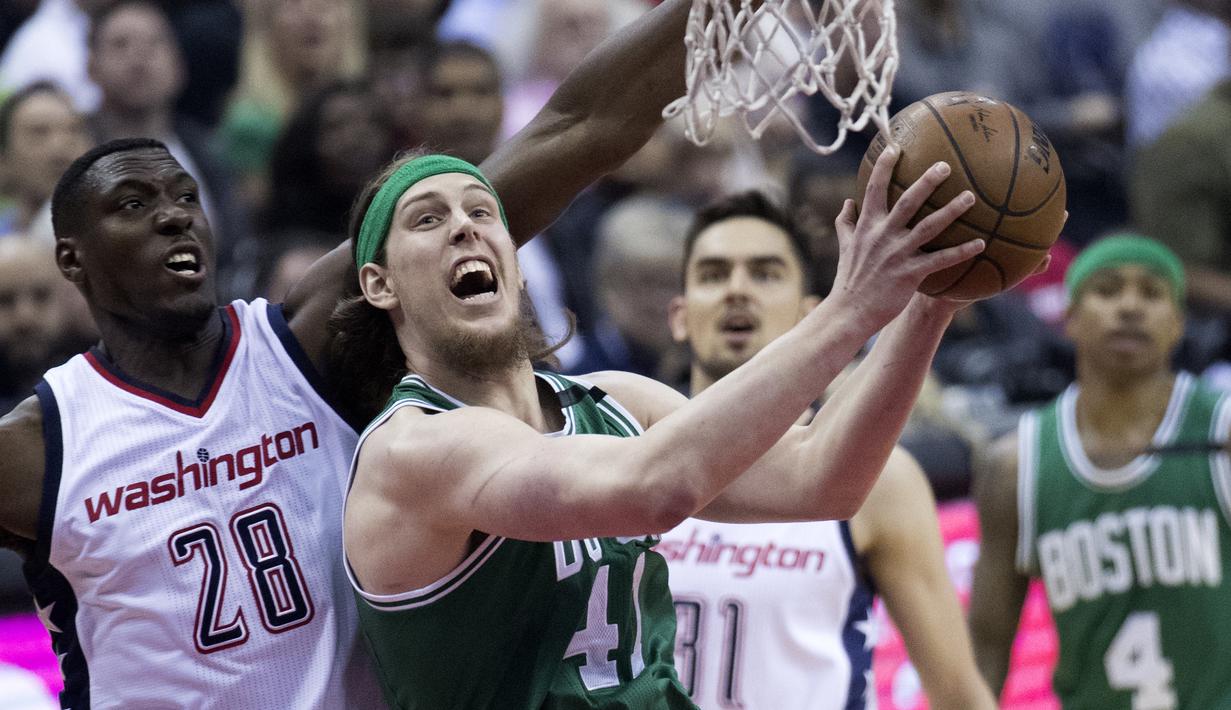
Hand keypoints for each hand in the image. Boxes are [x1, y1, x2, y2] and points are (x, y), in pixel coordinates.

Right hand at [829, 143, 982, 331]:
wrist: (849, 311)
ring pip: (929, 227)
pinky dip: (961, 251)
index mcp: (866, 226)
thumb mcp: (844, 247)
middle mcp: (882, 235)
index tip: (895, 147)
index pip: (874, 189)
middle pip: (907, 201)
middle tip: (946, 165)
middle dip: (927, 182)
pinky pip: (940, 260)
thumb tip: (847, 202)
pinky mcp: (910, 274)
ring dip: (951, 211)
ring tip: (971, 197)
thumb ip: (846, 222)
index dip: (884, 167)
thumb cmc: (848, 279)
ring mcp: (897, 254)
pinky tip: (981, 244)